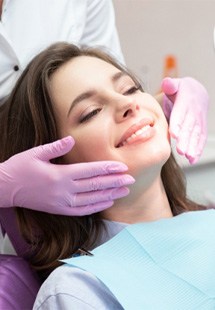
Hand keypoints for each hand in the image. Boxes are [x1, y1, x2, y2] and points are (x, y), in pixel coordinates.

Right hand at [0, 136, 133, 214]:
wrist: (5, 188)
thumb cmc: (19, 168)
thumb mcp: (35, 153)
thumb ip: (56, 147)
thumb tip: (71, 140)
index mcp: (59, 174)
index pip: (90, 171)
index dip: (108, 169)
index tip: (123, 168)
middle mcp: (64, 190)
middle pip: (95, 186)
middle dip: (115, 182)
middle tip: (131, 179)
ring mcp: (62, 203)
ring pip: (92, 200)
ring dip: (110, 195)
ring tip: (124, 191)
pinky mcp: (59, 210)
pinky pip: (82, 211)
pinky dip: (96, 207)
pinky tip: (107, 202)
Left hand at [161, 77, 208, 163]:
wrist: (197, 92)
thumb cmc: (180, 90)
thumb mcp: (176, 84)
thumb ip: (170, 85)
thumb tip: (167, 83)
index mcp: (186, 102)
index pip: (181, 113)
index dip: (178, 123)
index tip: (174, 134)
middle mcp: (194, 113)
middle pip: (189, 127)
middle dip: (185, 139)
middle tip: (180, 150)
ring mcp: (199, 121)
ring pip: (195, 135)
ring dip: (192, 147)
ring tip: (187, 157)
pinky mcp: (201, 128)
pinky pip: (200, 140)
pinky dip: (197, 150)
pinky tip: (192, 160)